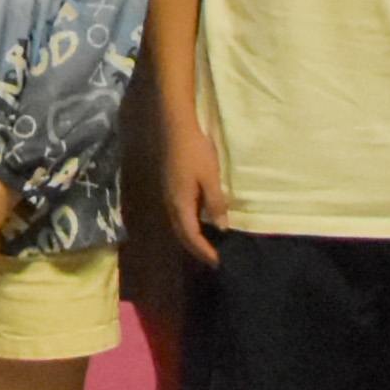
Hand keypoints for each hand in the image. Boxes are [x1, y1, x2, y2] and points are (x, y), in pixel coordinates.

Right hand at [164, 100, 232, 256]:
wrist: (173, 126)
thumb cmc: (194, 151)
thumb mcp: (210, 178)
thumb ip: (215, 203)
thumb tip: (221, 228)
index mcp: (180, 205)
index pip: (192, 237)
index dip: (205, 252)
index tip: (219, 263)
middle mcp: (171, 204)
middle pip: (182, 235)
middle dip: (198, 249)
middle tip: (214, 259)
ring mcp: (168, 194)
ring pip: (179, 224)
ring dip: (193, 238)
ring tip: (209, 244)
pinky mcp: (170, 186)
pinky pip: (179, 214)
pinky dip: (190, 224)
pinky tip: (201, 220)